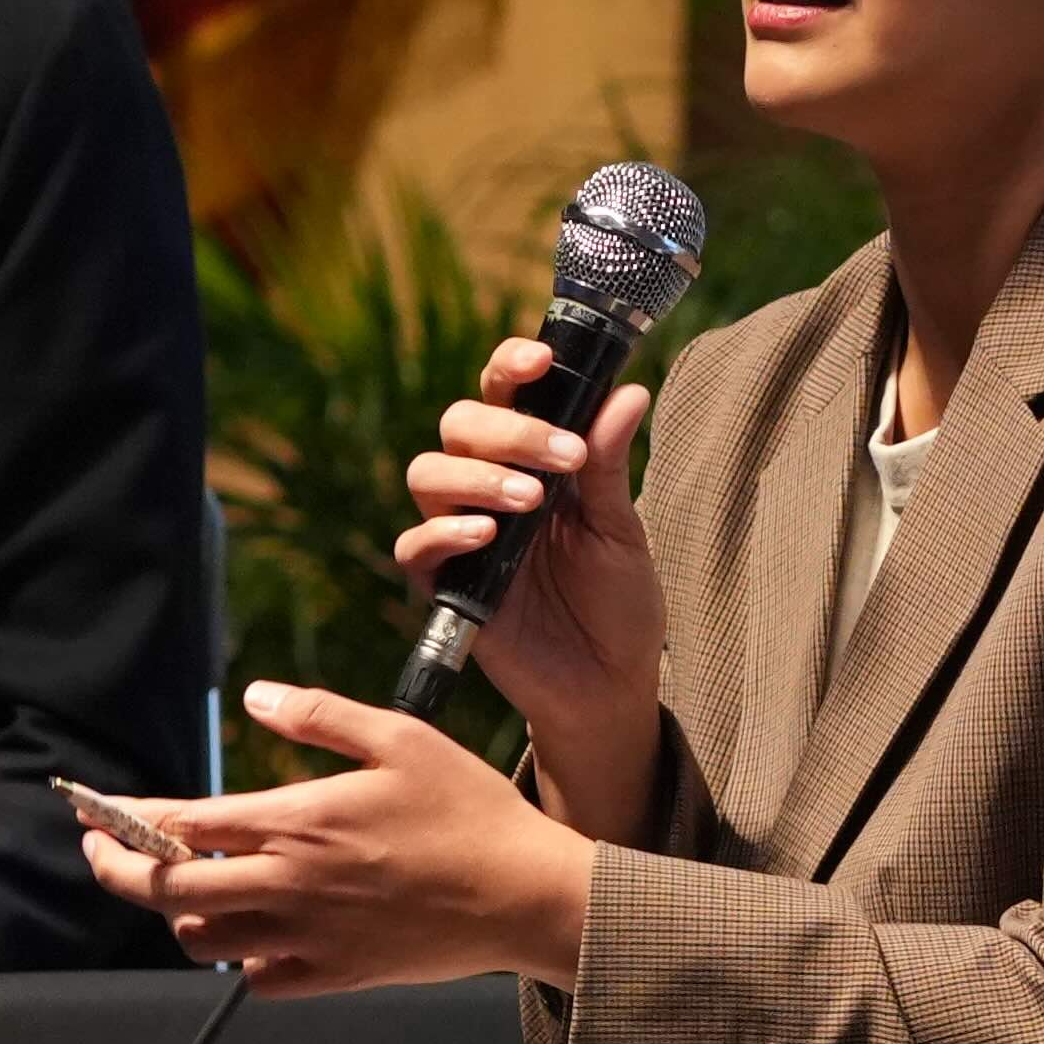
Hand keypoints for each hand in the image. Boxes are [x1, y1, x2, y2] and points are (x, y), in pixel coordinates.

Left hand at [71, 681, 601, 996]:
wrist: (524, 897)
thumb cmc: (468, 811)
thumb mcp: (400, 738)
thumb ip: (319, 716)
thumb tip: (255, 697)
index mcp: (298, 824)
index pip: (180, 827)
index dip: (124, 819)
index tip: (94, 811)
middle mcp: (289, 887)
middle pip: (166, 894)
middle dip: (116, 871)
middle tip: (101, 851)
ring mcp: (309, 939)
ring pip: (205, 943)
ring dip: (180, 915)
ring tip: (182, 887)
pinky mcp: (335, 974)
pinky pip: (259, 980)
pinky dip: (240, 958)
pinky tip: (253, 930)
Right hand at [397, 342, 664, 736]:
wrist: (610, 684)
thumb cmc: (617, 601)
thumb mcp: (620, 528)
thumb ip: (609, 463)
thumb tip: (627, 391)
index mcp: (532, 459)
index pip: (502, 392)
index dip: (511, 365)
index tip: (542, 359)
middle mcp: (488, 486)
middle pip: (459, 423)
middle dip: (507, 430)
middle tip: (562, 457)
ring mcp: (462, 534)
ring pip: (427, 473)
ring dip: (476, 475)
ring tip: (530, 500)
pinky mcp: (444, 586)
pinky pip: (416, 546)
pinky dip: (445, 532)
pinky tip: (488, 536)